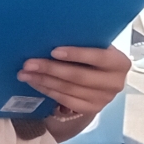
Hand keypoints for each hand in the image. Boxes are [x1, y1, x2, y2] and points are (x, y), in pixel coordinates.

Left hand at [17, 45, 131, 118]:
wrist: (100, 79)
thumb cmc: (92, 56)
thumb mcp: (94, 47)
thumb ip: (82, 43)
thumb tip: (50, 34)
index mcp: (120, 62)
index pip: (99, 57)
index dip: (77, 54)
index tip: (53, 51)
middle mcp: (116, 83)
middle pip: (79, 76)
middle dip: (50, 69)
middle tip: (28, 63)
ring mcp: (104, 99)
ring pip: (69, 89)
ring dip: (43, 80)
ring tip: (24, 73)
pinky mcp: (92, 109)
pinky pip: (65, 100)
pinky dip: (47, 90)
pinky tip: (34, 83)